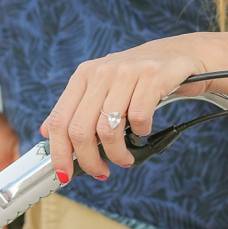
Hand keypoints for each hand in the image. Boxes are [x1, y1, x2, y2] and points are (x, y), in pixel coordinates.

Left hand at [40, 35, 212, 180]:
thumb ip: (76, 108)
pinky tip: (144, 131)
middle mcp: (101, 72)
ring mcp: (126, 72)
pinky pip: (138, 118)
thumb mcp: (103, 87)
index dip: (59, 153)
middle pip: (80, 130)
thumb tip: (45, 132)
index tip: (64, 175)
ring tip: (125, 159)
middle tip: (101, 172)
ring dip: (117, 154)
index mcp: (83, 76)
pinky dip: (141, 133)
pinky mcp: (152, 76)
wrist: (181, 54)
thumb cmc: (140, 77)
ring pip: (108, 129)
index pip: (59, 120)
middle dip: (89, 161)